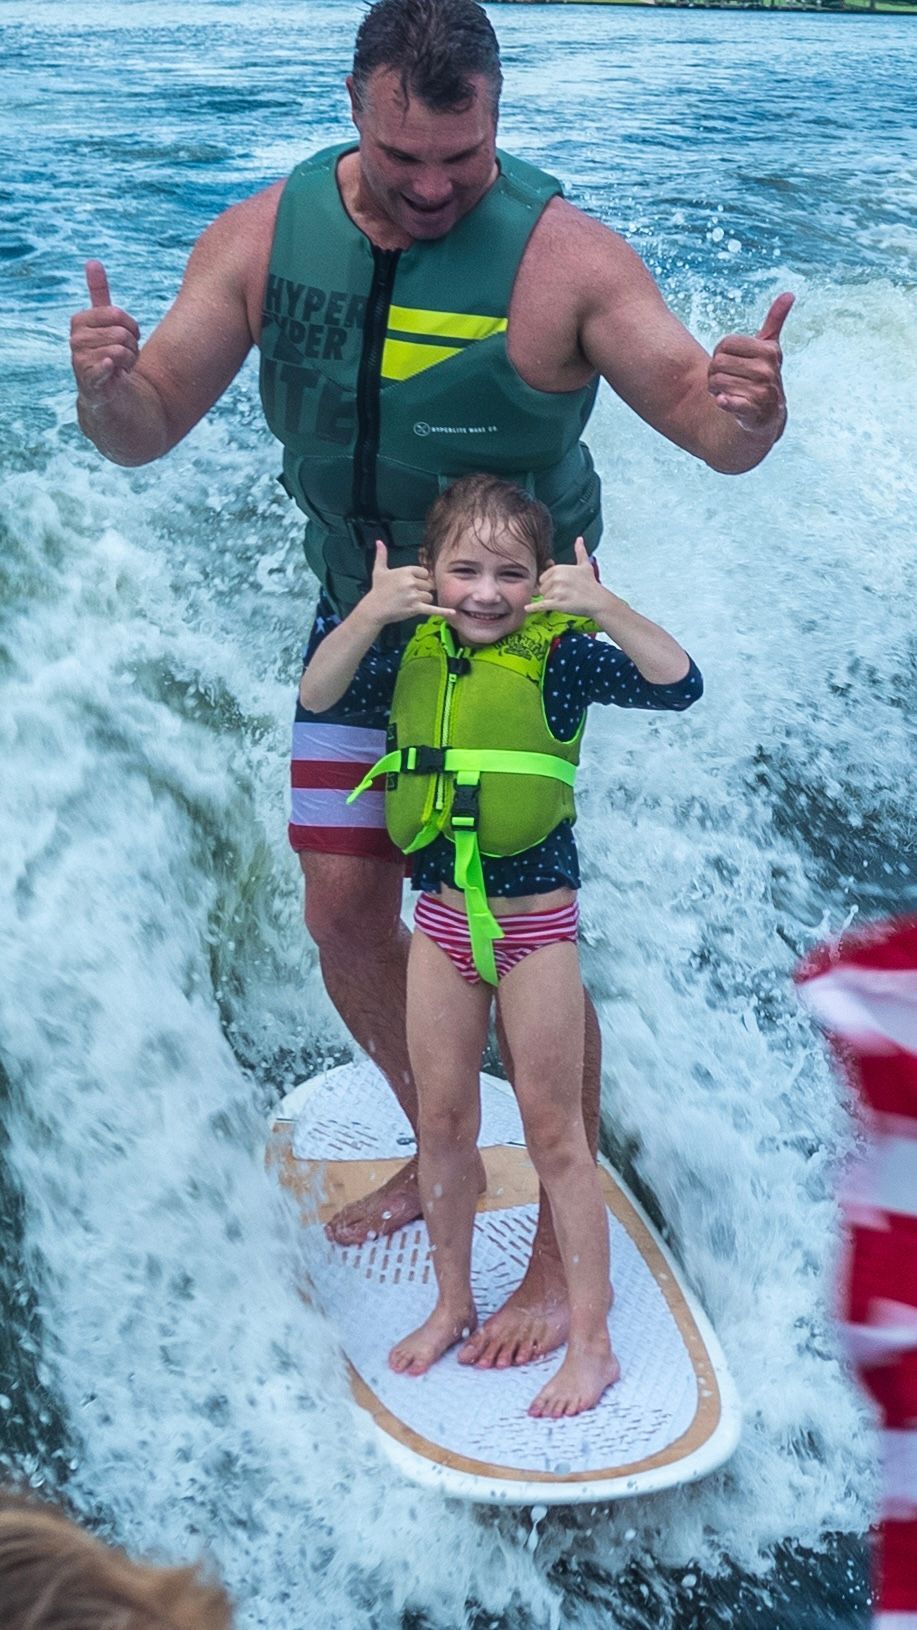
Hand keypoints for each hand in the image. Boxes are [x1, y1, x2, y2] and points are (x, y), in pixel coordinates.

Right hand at [70, 260, 140, 404]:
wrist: (106, 392)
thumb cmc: (107, 351)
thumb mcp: (104, 321)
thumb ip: (98, 292)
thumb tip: (92, 261)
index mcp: (79, 321)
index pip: (117, 314)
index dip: (132, 327)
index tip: (128, 337)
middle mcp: (76, 339)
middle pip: (122, 333)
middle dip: (132, 347)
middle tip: (125, 357)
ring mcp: (80, 359)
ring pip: (122, 350)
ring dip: (130, 362)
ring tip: (121, 368)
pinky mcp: (88, 379)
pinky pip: (108, 363)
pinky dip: (114, 367)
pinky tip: (113, 369)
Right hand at [362, 542, 455, 626]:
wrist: (374, 608)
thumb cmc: (377, 589)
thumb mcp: (379, 570)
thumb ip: (381, 555)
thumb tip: (379, 542)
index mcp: (407, 571)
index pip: (425, 572)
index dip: (421, 578)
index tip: (412, 584)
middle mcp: (412, 582)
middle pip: (428, 585)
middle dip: (422, 590)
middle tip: (409, 594)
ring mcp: (414, 596)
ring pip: (429, 596)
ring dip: (423, 600)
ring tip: (410, 602)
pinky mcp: (415, 608)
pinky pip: (432, 609)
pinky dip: (443, 611)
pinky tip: (453, 613)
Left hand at [526, 538, 601, 616]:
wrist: (598, 600)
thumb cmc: (591, 584)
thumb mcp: (585, 565)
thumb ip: (580, 551)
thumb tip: (579, 538)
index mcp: (558, 569)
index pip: (543, 578)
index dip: (550, 584)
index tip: (562, 587)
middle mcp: (556, 578)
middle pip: (542, 588)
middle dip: (550, 593)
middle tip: (565, 594)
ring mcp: (556, 591)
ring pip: (544, 598)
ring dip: (552, 601)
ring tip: (566, 600)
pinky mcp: (557, 603)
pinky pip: (541, 605)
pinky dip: (533, 608)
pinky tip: (527, 608)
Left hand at [707, 292, 793, 434]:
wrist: (767, 414)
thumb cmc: (762, 375)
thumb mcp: (769, 347)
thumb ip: (775, 321)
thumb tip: (790, 293)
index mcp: (769, 351)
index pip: (725, 343)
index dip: (720, 353)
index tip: (730, 361)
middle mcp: (768, 370)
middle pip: (718, 362)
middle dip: (714, 372)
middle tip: (724, 379)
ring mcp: (762, 392)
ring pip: (717, 382)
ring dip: (715, 389)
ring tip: (726, 392)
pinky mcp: (754, 412)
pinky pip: (729, 402)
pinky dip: (723, 401)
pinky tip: (723, 401)